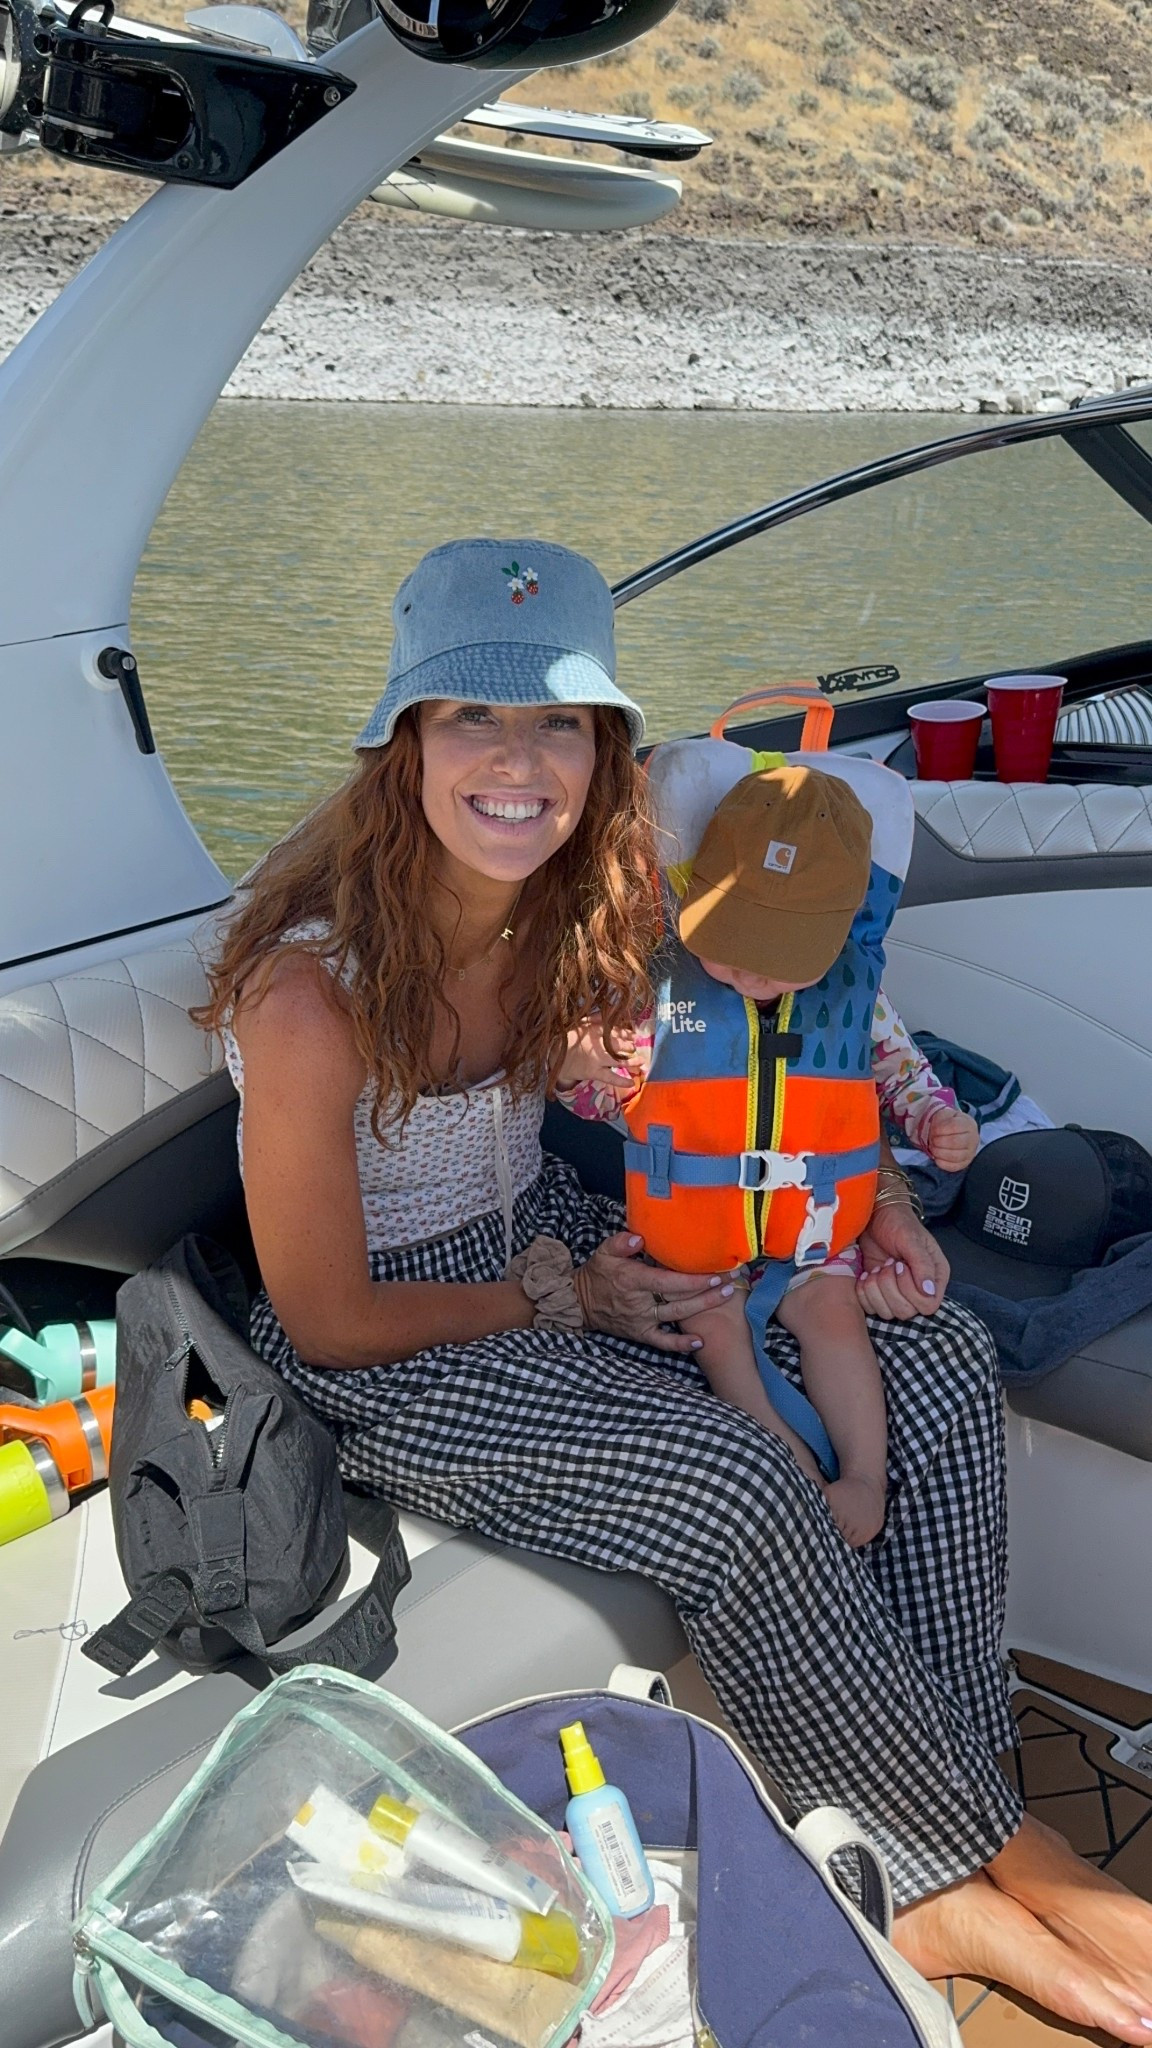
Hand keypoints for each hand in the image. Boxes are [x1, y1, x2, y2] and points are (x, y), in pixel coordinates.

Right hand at [558, 1018, 645, 1092]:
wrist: (555, 1058)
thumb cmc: (570, 1039)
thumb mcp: (580, 1023)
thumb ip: (596, 1016)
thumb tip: (612, 1007)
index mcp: (593, 1030)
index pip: (613, 1031)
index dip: (626, 1033)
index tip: (633, 1035)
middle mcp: (596, 1044)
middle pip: (618, 1045)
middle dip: (629, 1046)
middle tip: (635, 1047)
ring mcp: (596, 1059)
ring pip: (618, 1060)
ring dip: (631, 1061)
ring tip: (641, 1061)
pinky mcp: (594, 1073)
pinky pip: (610, 1077)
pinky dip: (621, 1080)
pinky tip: (631, 1082)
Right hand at [574, 1232, 734, 1354]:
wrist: (580, 1303)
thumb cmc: (597, 1274)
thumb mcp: (603, 1252)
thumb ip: (621, 1243)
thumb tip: (640, 1237)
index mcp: (632, 1280)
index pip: (667, 1280)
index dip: (692, 1278)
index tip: (714, 1271)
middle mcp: (639, 1302)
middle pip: (678, 1298)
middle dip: (707, 1290)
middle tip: (730, 1280)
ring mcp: (641, 1320)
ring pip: (676, 1316)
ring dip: (702, 1308)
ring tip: (725, 1296)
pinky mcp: (640, 1334)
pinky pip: (662, 1342)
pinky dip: (680, 1344)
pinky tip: (700, 1342)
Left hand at [856, 1200, 949, 1319]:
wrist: (874, 1216)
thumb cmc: (897, 1223)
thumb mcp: (911, 1239)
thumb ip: (922, 1264)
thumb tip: (929, 1291)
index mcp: (935, 1278)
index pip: (928, 1305)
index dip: (910, 1290)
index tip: (900, 1265)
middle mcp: (918, 1290)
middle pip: (905, 1312)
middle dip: (890, 1288)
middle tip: (887, 1264)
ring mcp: (897, 1294)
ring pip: (887, 1313)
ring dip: (876, 1290)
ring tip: (877, 1268)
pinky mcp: (878, 1293)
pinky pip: (870, 1308)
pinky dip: (864, 1293)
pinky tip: (866, 1275)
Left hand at [922, 1106, 979, 1172]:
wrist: (955, 1133)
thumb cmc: (948, 1124)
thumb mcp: (944, 1116)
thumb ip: (940, 1120)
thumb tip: (936, 1131)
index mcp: (969, 1124)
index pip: (954, 1126)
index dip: (940, 1129)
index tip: (933, 1130)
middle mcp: (973, 1139)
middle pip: (955, 1142)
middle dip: (939, 1141)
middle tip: (932, 1140)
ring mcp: (970, 1153)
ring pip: (955, 1156)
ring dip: (939, 1152)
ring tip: (933, 1148)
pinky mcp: (965, 1164)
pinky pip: (954, 1167)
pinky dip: (942, 1163)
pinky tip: (936, 1158)